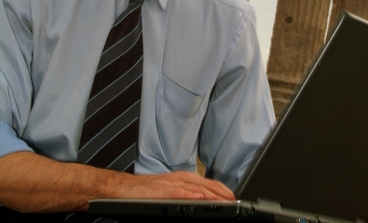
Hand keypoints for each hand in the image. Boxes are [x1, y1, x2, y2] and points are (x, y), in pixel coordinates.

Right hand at [110, 170, 234, 200]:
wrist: (124, 189)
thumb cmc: (146, 191)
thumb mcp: (170, 190)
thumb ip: (185, 194)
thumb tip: (201, 200)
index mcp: (182, 179)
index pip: (206, 183)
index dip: (220, 189)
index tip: (232, 197)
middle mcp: (178, 178)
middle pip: (204, 184)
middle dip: (220, 192)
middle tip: (233, 200)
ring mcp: (170, 183)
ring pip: (194, 187)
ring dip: (210, 194)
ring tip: (223, 200)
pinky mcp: (159, 190)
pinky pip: (176, 192)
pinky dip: (188, 195)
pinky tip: (198, 198)